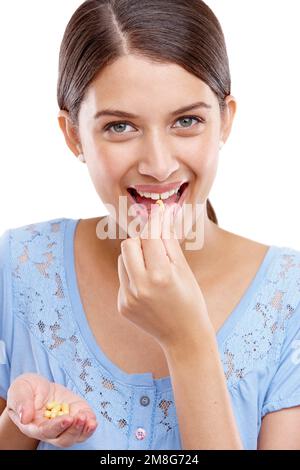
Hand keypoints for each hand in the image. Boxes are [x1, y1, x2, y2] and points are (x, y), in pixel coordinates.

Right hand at [7, 373, 97, 447]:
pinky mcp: (75, 415)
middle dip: (73, 430)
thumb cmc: (25, 390)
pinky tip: (92, 420)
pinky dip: (90, 426)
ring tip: (89, 420)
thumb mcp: (19, 390)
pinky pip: (84, 427)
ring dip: (83, 430)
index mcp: (34, 427)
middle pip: (63, 439)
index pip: (46, 432)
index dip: (57, 427)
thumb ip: (21, 402)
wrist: (37, 386)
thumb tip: (24, 417)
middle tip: (79, 417)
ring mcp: (64, 424)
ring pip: (75, 436)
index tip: (67, 419)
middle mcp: (50, 430)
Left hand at [117, 203, 212, 351]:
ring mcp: (128, 297)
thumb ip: (168, 242)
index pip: (149, 236)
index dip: (154, 221)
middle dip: (140, 240)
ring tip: (153, 270)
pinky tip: (149, 289)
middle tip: (154, 245)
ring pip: (122, 260)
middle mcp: (140, 286)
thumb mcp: (183, 269)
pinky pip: (122, 278)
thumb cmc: (190, 299)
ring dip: (135, 258)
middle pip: (128, 244)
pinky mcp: (122, 305)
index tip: (157, 211)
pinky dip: (133, 276)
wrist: (184, 336)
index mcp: (161, 275)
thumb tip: (160, 216)